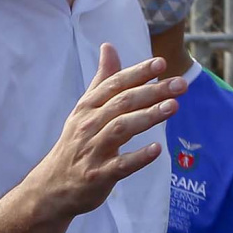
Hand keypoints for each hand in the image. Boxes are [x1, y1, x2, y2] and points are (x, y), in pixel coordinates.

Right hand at [27, 43, 185, 219]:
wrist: (52, 187)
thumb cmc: (76, 143)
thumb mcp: (84, 109)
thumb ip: (102, 80)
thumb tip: (109, 46)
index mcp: (87, 107)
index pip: (115, 84)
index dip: (138, 73)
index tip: (161, 63)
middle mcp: (89, 125)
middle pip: (122, 103)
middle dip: (152, 91)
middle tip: (180, 84)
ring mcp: (93, 150)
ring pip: (121, 128)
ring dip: (148, 116)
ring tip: (173, 107)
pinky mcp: (98, 175)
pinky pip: (120, 165)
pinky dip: (139, 157)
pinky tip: (157, 149)